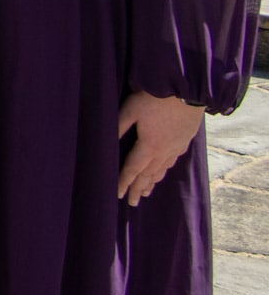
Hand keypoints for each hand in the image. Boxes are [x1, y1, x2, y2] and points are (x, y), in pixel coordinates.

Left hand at [117, 90, 204, 206]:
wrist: (187, 91)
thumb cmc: (155, 99)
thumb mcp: (131, 110)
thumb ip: (118, 126)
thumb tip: (106, 141)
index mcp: (149, 146)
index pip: (133, 169)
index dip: (124, 182)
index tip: (117, 195)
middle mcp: (164, 151)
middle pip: (148, 175)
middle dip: (138, 189)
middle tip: (132, 203)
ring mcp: (176, 147)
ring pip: (161, 170)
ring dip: (152, 182)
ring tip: (146, 192)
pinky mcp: (184, 141)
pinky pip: (171, 162)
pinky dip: (164, 171)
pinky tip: (163, 171)